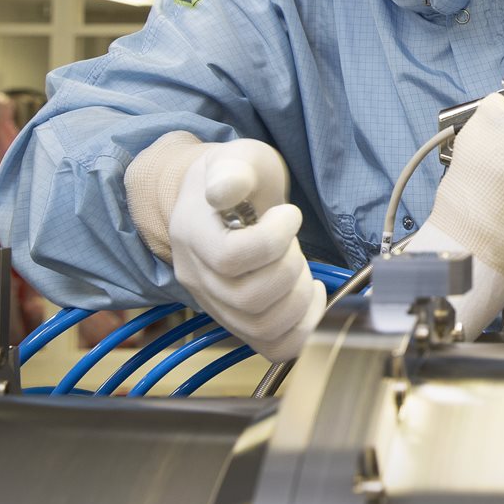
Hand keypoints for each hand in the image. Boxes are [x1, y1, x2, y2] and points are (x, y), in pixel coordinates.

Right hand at [168, 140, 325, 360]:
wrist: (220, 199)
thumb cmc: (236, 177)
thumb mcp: (238, 157)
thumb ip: (234, 170)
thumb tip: (224, 190)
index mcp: (192, 233)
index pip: (230, 257)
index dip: (273, 240)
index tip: (289, 214)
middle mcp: (196, 276)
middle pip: (249, 299)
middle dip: (290, 269)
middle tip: (294, 244)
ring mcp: (215, 304)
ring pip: (263, 328)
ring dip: (299, 299)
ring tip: (301, 269)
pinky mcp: (238, 321)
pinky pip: (273, 346)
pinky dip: (304, 328)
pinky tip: (311, 296)